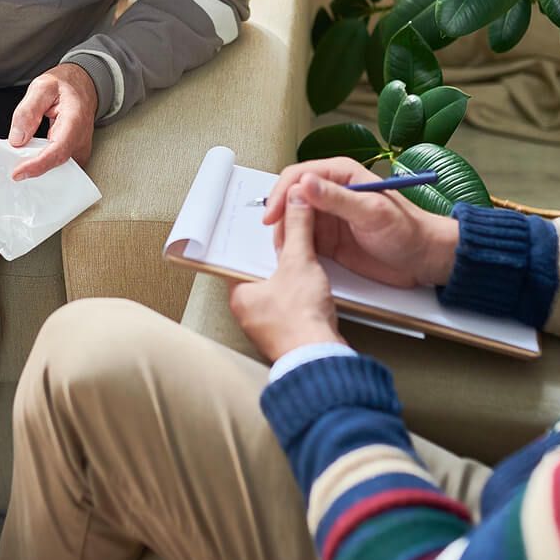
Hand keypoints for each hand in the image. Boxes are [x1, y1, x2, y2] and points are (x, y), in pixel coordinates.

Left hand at [7, 64, 97, 179]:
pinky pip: (58, 164)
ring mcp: (80, 148)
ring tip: (20, 156)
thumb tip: (18, 139)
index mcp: (74, 120)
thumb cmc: (65, 85)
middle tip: (11, 161)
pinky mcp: (76, 154)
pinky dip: (43, 162)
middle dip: (32, 166)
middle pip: (57, 163)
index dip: (38, 165)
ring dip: (37, 165)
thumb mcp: (42, 87)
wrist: (82, 86)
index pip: (58, 149)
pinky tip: (31, 155)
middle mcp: (81, 138)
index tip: (18, 172)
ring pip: (57, 167)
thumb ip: (28, 111)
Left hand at [230, 186, 343, 361]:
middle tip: (285, 238)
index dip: (253, 240)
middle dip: (274, 257)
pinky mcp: (286, 334)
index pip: (239, 259)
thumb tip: (297, 201)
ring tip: (300, 259)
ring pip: (274, 291)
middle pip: (258, 274)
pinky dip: (299, 295)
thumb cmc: (301, 320)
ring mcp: (265, 325)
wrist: (320, 358)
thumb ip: (298, 229)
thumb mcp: (299, 262)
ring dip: (288, 277)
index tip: (264, 227)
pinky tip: (311, 287)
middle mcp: (247, 312)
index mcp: (239, 294)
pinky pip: (289, 307)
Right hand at [260, 158, 458, 287]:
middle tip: (277, 238)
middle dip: (279, 216)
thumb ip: (337, 198)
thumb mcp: (372, 213)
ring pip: (292, 220)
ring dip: (284, 233)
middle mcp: (330, 193)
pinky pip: (301, 239)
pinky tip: (292, 257)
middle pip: (290, 198)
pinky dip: (293, 247)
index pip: (298, 176)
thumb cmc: (408, 230)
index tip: (273, 215)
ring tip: (284, 251)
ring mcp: (328, 217)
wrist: (423, 259)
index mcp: (341, 175)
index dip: (281, 194)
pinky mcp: (328, 239)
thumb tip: (305, 183)